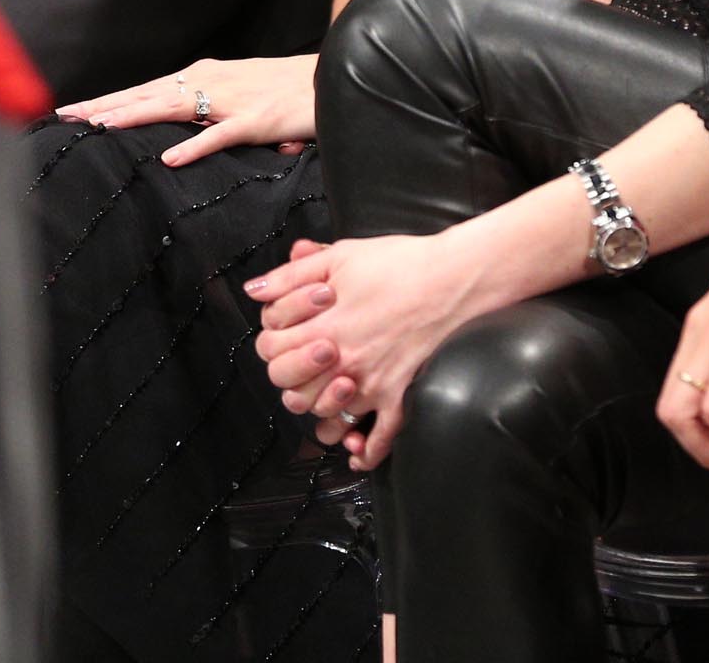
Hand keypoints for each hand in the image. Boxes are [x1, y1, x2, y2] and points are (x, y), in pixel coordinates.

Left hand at [53, 55, 316, 165]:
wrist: (331, 76)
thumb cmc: (285, 88)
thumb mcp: (239, 93)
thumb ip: (211, 111)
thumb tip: (184, 137)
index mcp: (205, 76)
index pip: (147, 89)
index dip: (109, 99)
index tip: (71, 111)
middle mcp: (211, 81)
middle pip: (147, 94)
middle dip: (105, 105)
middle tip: (65, 116)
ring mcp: (232, 100)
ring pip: (173, 107)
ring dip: (134, 116)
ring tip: (100, 127)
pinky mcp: (256, 119)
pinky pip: (219, 136)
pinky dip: (193, 146)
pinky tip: (169, 158)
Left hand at [249, 228, 507, 470]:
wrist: (455, 278)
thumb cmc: (400, 263)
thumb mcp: (340, 256)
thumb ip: (290, 275)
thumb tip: (253, 291)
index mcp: (323, 328)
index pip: (270, 351)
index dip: (271, 341)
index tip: (287, 330)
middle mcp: (342, 363)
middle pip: (292, 392)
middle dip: (291, 377)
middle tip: (307, 357)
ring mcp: (372, 385)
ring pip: (328, 420)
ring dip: (320, 411)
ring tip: (327, 392)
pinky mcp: (400, 396)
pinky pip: (379, 440)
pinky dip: (364, 452)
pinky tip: (355, 452)